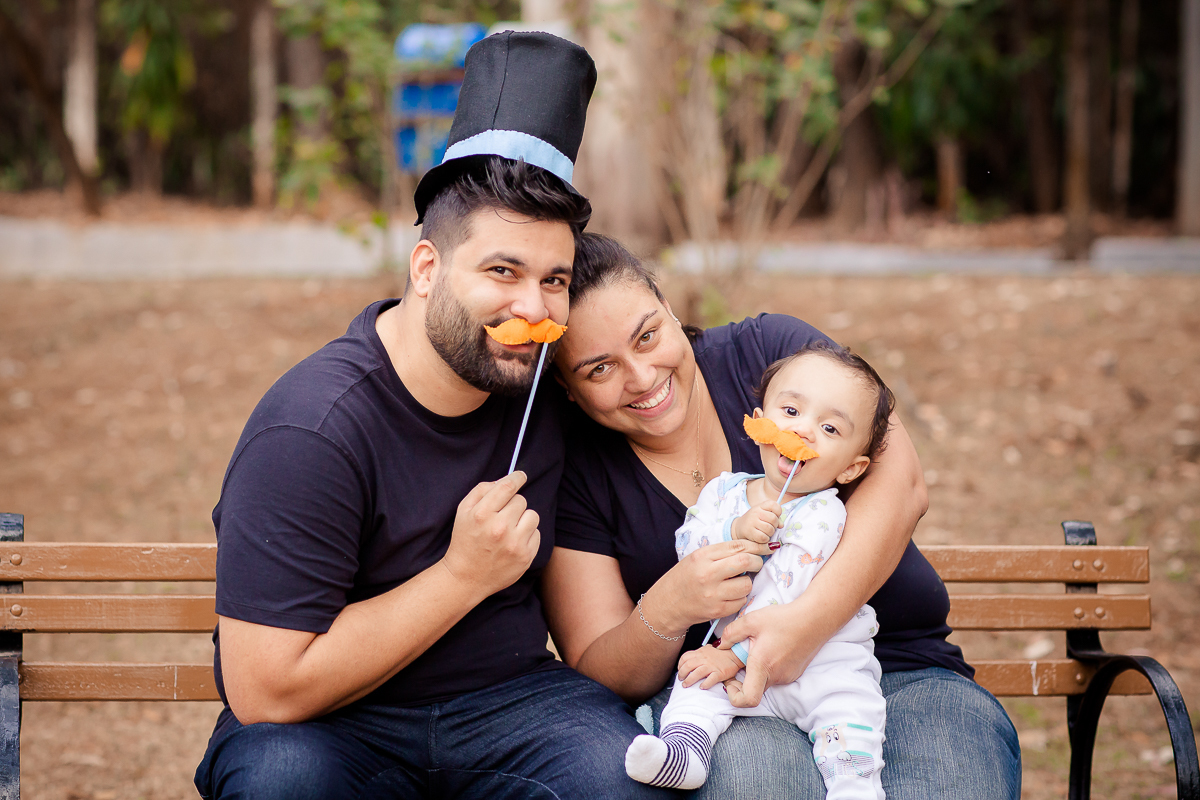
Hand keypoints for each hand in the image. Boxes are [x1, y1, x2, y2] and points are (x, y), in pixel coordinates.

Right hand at [442, 471, 539, 599]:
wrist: (466, 577)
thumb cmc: (465, 540)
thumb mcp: (463, 511)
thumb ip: (482, 490)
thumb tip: (506, 480)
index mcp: (482, 514)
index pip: (507, 487)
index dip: (517, 477)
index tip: (521, 475)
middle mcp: (499, 528)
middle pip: (521, 500)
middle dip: (513, 506)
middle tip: (502, 517)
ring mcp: (514, 544)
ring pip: (533, 515)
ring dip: (523, 520)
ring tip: (510, 530)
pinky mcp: (525, 557)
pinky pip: (537, 534)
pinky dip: (528, 536)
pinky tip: (513, 543)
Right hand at [653, 539, 771, 630]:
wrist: (668, 604)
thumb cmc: (685, 578)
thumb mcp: (697, 558)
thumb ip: (721, 553)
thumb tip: (752, 549)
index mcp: (702, 556)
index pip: (737, 546)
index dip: (755, 546)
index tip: (763, 548)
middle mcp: (707, 574)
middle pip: (745, 562)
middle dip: (757, 561)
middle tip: (756, 563)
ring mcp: (713, 594)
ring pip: (746, 584)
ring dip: (747, 582)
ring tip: (738, 582)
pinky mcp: (718, 610)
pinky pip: (741, 601)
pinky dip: (740, 597)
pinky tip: (730, 595)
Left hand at [677, 645, 743, 689]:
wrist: (735, 653)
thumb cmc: (722, 652)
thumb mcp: (707, 649)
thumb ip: (699, 654)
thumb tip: (691, 659)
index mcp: (700, 652)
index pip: (685, 657)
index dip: (680, 665)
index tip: (679, 670)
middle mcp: (704, 658)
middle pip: (688, 666)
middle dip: (682, 674)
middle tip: (681, 679)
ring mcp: (712, 666)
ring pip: (697, 673)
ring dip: (689, 680)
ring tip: (686, 685)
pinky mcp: (719, 672)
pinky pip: (710, 679)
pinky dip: (705, 684)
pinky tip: (702, 687)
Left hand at [718, 602, 820, 707]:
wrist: (815, 618)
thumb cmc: (785, 618)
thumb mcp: (752, 620)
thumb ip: (732, 633)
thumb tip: (721, 645)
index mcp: (763, 666)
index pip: (748, 700)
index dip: (734, 696)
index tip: (730, 681)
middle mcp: (776, 676)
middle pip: (754, 690)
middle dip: (742, 681)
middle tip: (739, 660)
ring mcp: (788, 676)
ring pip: (765, 681)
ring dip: (756, 671)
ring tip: (757, 648)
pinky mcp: (795, 672)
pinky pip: (776, 676)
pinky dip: (768, 667)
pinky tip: (771, 647)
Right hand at [730, 499, 782, 543]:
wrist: (739, 528)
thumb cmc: (755, 521)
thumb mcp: (764, 515)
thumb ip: (775, 518)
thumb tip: (781, 525)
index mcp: (760, 506)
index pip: (774, 505)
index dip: (778, 512)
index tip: (775, 516)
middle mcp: (756, 512)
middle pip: (773, 519)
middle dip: (774, 526)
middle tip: (769, 527)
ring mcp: (752, 521)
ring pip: (770, 529)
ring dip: (770, 533)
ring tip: (765, 532)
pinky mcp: (750, 532)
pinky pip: (764, 537)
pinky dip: (765, 539)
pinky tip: (761, 537)